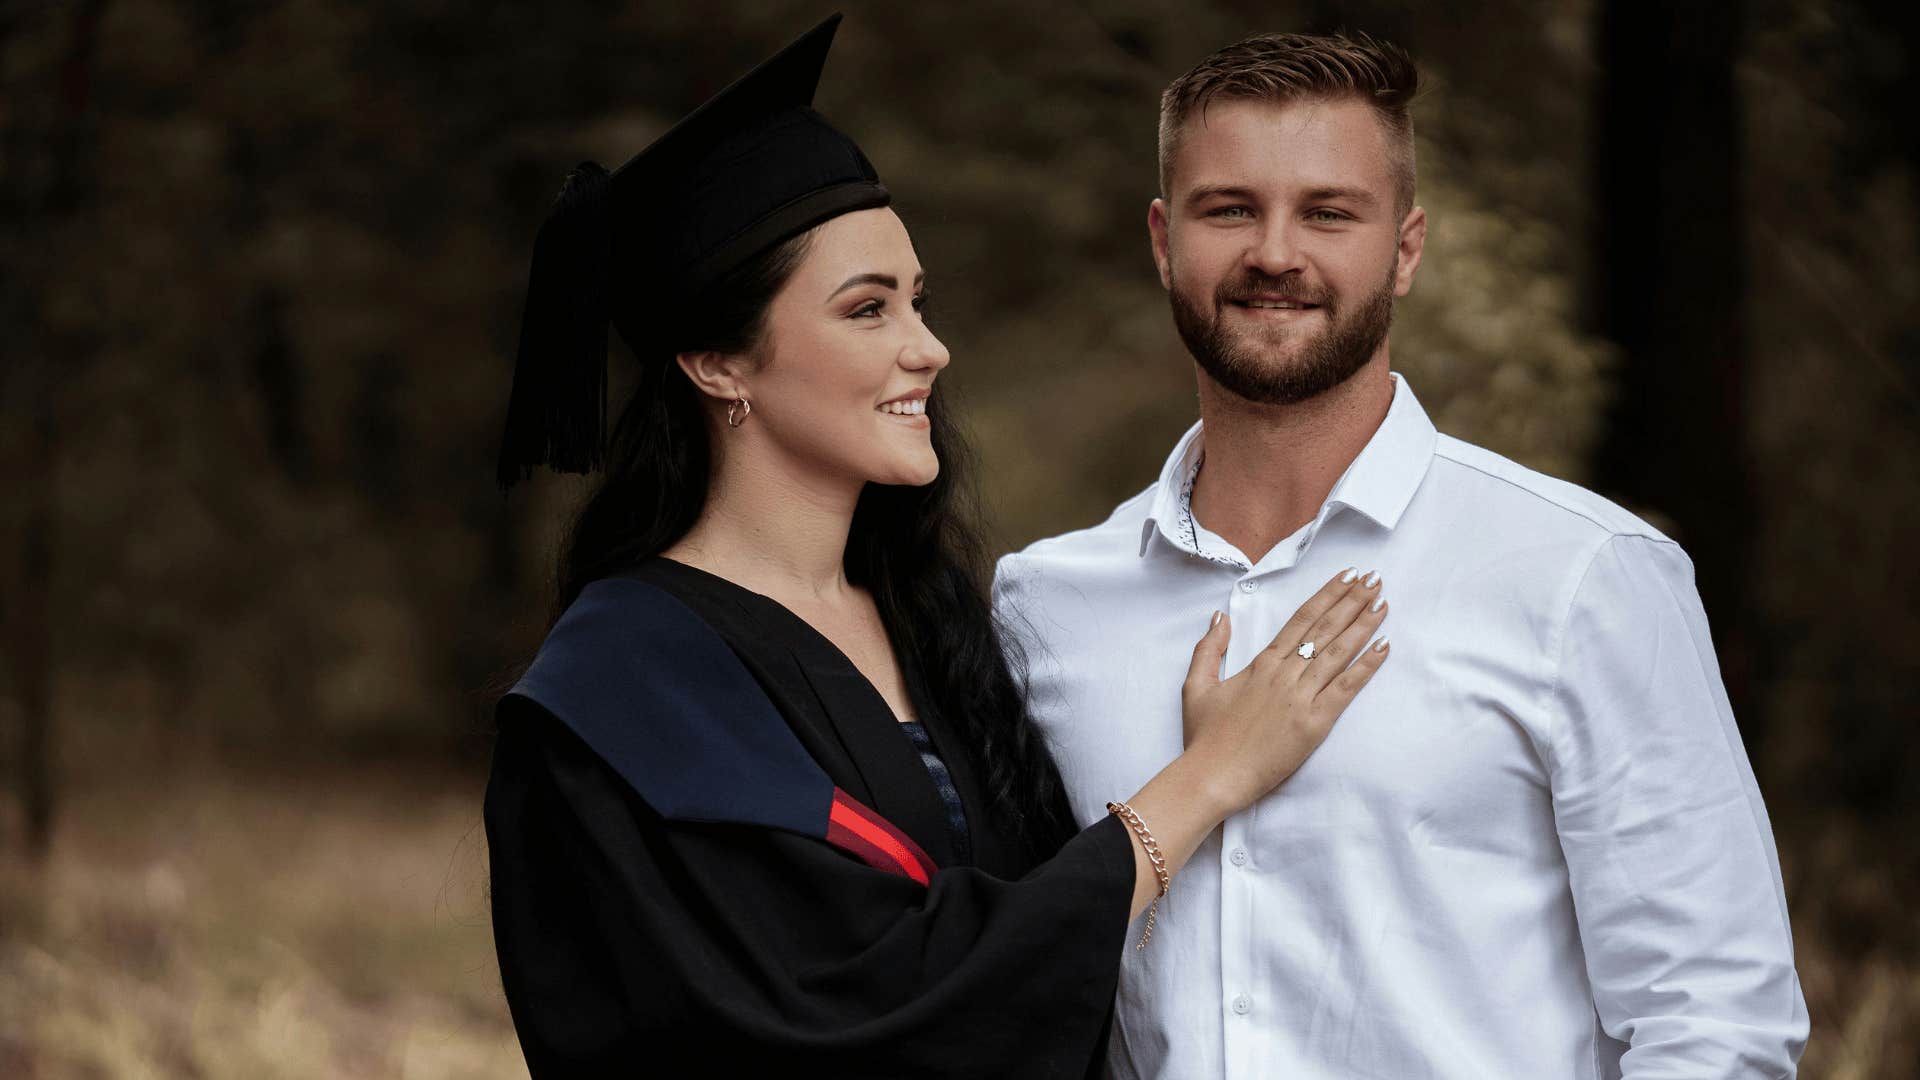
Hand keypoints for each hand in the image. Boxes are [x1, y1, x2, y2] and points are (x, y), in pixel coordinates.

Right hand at [1179, 568, 1390, 813]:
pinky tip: (1383, 647)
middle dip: (1352, 600)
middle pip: (1325, 628)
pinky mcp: (1314, 724)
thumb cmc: (1204, 736)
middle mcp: (1284, 674)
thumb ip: (1209, 648)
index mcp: (1262, 664)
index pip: (1301, 619)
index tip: (1347, 576)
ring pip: (1338, 652)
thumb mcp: (1197, 685)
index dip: (1327, 595)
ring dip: (1363, 625)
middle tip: (1375, 578)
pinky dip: (1366, 666)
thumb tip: (1220, 618)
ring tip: (1383, 603)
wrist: (1212, 776)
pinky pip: (1345, 688)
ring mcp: (1300, 698)